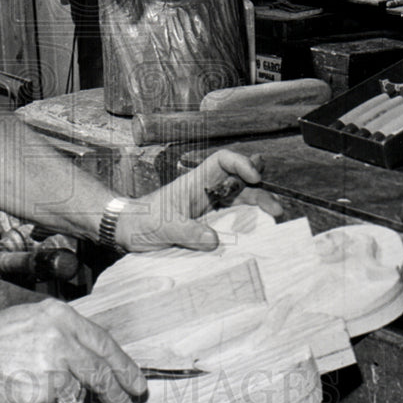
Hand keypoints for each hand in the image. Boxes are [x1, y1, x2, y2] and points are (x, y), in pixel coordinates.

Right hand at [0, 298, 144, 402]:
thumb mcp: (33, 320)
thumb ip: (66, 336)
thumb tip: (99, 363)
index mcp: (60, 316)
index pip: (105, 344)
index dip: (125, 366)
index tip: (137, 383)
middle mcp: (59, 339)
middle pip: (101, 373)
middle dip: (118, 394)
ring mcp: (49, 368)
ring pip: (79, 393)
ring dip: (76, 402)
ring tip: (56, 397)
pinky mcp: (37, 395)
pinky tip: (32, 398)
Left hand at [114, 149, 282, 252]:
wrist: (128, 232)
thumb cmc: (142, 221)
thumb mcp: (163, 227)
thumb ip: (187, 232)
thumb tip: (213, 241)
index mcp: (194, 183)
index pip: (222, 161)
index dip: (241, 163)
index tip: (254, 177)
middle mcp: (204, 192)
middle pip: (238, 182)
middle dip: (259, 190)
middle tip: (274, 208)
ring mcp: (207, 208)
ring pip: (238, 201)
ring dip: (257, 207)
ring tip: (274, 217)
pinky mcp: (206, 224)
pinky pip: (231, 220)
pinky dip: (246, 224)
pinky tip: (258, 233)